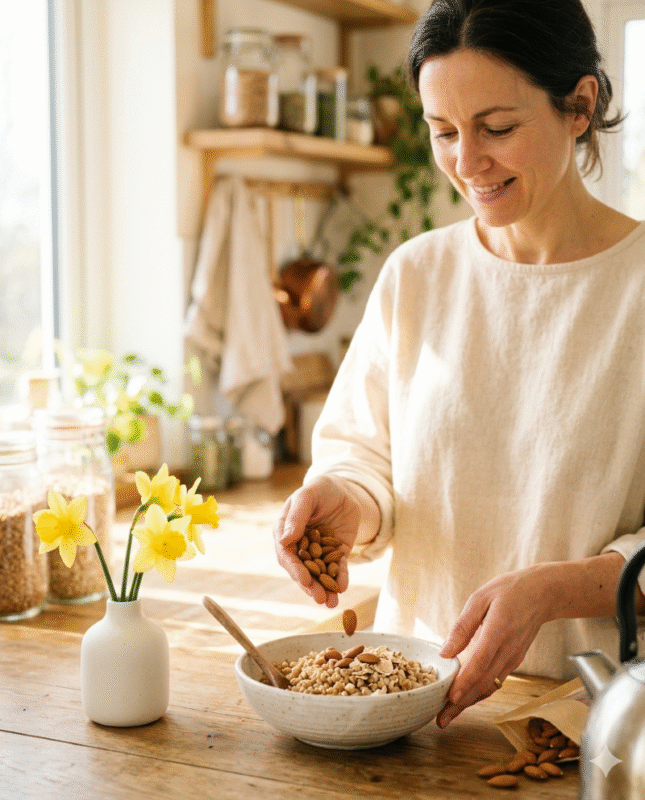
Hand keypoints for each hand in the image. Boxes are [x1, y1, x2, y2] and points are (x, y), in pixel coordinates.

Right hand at [273, 475, 361, 607]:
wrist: (342, 490)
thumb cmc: (319, 489)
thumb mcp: (307, 497)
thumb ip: (297, 516)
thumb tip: (284, 540)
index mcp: (285, 532)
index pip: (286, 555)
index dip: (295, 569)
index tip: (305, 580)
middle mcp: (299, 546)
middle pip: (302, 569)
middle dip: (310, 585)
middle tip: (319, 599)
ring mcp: (318, 551)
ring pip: (318, 573)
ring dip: (323, 589)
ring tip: (330, 603)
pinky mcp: (335, 553)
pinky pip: (337, 568)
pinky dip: (340, 578)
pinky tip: (343, 588)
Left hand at [436, 564, 557, 727]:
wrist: (542, 594)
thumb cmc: (508, 591)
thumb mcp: (480, 598)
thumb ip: (463, 626)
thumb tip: (445, 652)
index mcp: (499, 630)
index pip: (481, 661)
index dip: (466, 681)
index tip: (451, 698)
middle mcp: (508, 649)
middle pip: (484, 682)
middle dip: (462, 703)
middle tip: (441, 719)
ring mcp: (514, 657)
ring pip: (490, 686)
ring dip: (469, 702)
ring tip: (449, 715)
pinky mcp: (515, 660)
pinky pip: (496, 680)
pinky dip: (480, 692)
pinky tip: (465, 699)